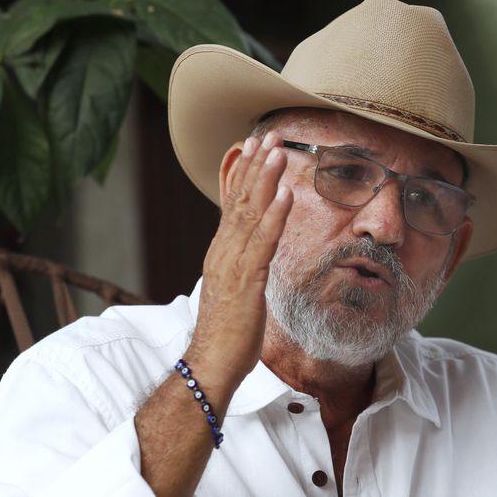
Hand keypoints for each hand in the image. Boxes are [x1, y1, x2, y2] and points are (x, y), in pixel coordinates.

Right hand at [187, 133, 292, 386]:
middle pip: (239, 199)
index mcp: (221, 252)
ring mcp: (233, 264)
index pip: (231, 203)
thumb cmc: (227, 330)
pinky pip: (262, 243)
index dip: (243, 172)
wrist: (211, 363)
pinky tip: (285, 195)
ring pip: (249, 214)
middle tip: (270, 134)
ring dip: (265, 180)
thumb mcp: (235, 287)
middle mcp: (224, 251)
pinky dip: (273, 216)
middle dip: (256, 164)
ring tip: (278, 151)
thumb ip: (243, 263)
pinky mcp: (246, 281)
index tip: (254, 145)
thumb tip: (254, 248)